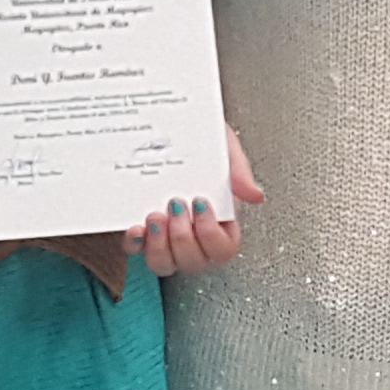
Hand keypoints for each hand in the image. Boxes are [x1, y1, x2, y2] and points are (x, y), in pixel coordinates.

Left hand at [134, 129, 264, 279]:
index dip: (211, 235)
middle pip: (194, 262)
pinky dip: (135, 243)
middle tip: (176, 206)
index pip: (223, 248)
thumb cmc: (202, 140)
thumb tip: (254, 195)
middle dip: (183, 238)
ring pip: (165, 265)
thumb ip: (239, 171)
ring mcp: (167, 236)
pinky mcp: (142, 231)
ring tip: (155, 217)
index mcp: (220, 219)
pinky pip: (137, 251)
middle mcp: (194, 234)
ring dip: (159, 246)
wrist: (172, 124)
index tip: (200, 204)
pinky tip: (136, 227)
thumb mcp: (225, 147)